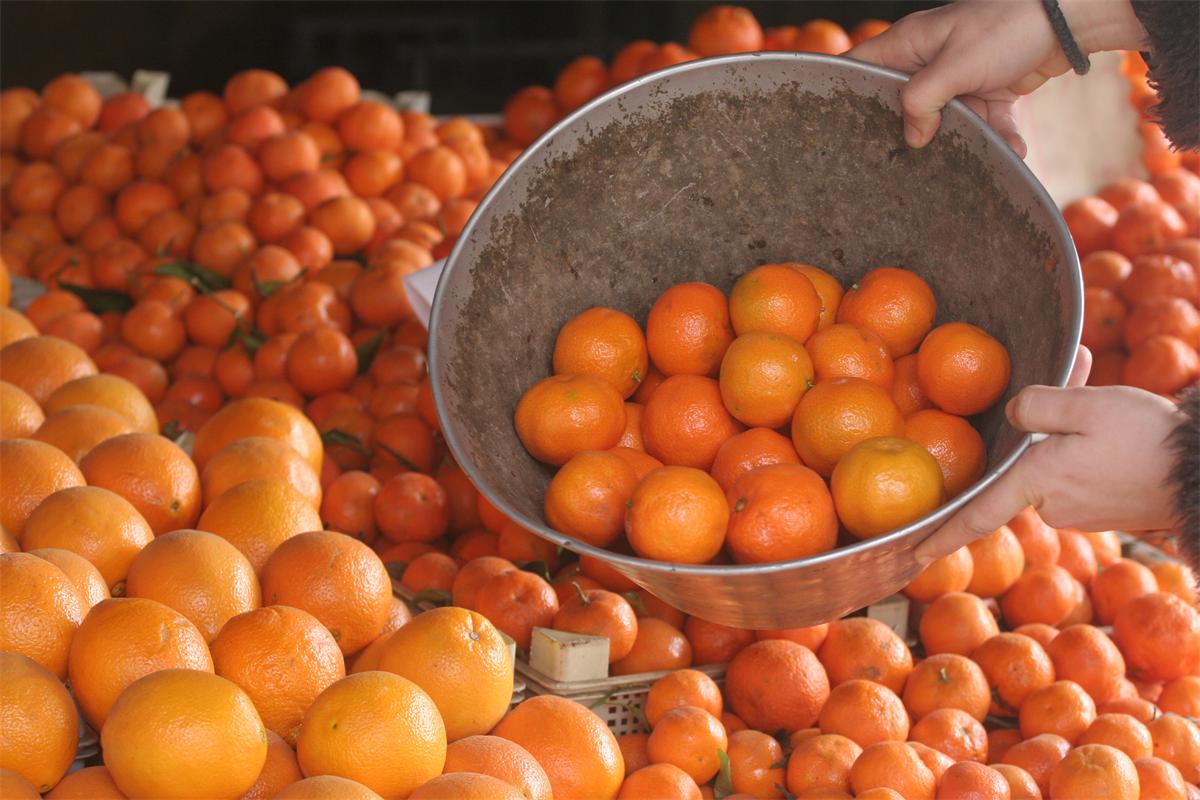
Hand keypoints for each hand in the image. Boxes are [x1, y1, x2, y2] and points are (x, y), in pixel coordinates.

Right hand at [847, 0, 1145, 156]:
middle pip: (902, 105)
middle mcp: (927, 60)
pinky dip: (998, 136)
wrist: (1069, 19)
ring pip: (945, 120)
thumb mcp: (956, 64)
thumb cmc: (1007, 27)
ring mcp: (957, 76)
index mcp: (908, 44)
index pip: (861, 68)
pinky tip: (1014, 148)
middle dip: (911, 133)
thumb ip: (922, 100)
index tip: (840, 131)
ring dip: (966, 141)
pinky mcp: (986, 89)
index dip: (846, 95)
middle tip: (910, 161)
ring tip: (978, 159)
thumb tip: (911, 137)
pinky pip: (983, 122)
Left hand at [916, 346, 1183, 562]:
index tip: (912, 554)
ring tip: (1089, 370)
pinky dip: (1083, 436)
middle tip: (1067, 373)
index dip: (942, 534)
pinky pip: (1078, 464)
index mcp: (1037, 482)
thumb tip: (1012, 414)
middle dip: (1031, 423)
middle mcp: (1052, 504)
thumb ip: (1037, 407)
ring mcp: (1080, 508)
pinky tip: (1105, 400)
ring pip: (1052, 458)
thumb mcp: (1086, 407)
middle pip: (1021, 462)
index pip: (977, 514)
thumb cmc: (1146, 438)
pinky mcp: (1103, 504)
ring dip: (1063, 421)